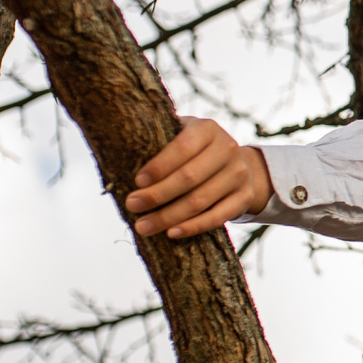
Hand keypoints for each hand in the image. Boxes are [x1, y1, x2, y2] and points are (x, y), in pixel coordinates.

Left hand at [125, 118, 270, 238]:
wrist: (236, 164)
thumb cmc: (193, 151)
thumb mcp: (181, 136)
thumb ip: (160, 143)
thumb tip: (119, 160)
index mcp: (207, 129)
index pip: (182, 147)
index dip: (159, 166)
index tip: (136, 181)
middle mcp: (228, 149)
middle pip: (189, 177)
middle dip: (157, 195)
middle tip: (132, 205)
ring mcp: (239, 174)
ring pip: (200, 200)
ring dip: (168, 216)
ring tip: (143, 226)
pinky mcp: (243, 197)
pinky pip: (217, 217)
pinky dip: (192, 227)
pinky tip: (171, 233)